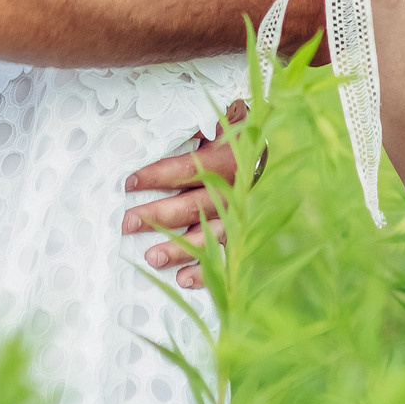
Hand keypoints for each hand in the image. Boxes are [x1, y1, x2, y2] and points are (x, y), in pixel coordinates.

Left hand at [122, 101, 255, 288]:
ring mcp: (239, 216)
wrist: (276, 151)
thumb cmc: (239, 137)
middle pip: (193, 206)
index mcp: (227, 161)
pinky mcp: (242, 234)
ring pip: (208, 236)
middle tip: (128, 222)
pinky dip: (205, 271)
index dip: (159, 176)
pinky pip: (225, 256)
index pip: (188, 170)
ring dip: (179, 248)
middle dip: (158, 216)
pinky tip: (182, 279)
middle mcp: (234, 191)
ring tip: (152, 257)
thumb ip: (195, 129)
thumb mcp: (221, 124)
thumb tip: (160, 133)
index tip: (130, 183)